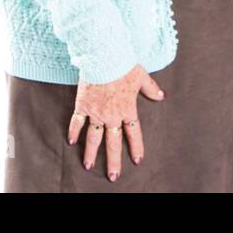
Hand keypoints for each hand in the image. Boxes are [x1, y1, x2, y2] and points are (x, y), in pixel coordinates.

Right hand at [67, 64, 163, 181]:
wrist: (104, 56)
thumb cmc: (123, 64)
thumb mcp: (141, 76)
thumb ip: (151, 88)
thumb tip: (161, 95)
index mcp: (127, 108)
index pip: (133, 132)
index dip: (136, 147)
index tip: (137, 160)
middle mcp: (112, 115)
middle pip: (113, 142)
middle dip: (113, 160)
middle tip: (113, 176)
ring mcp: (96, 112)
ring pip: (94, 138)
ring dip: (91, 153)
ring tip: (89, 166)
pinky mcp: (83, 105)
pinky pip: (77, 122)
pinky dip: (74, 132)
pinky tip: (71, 143)